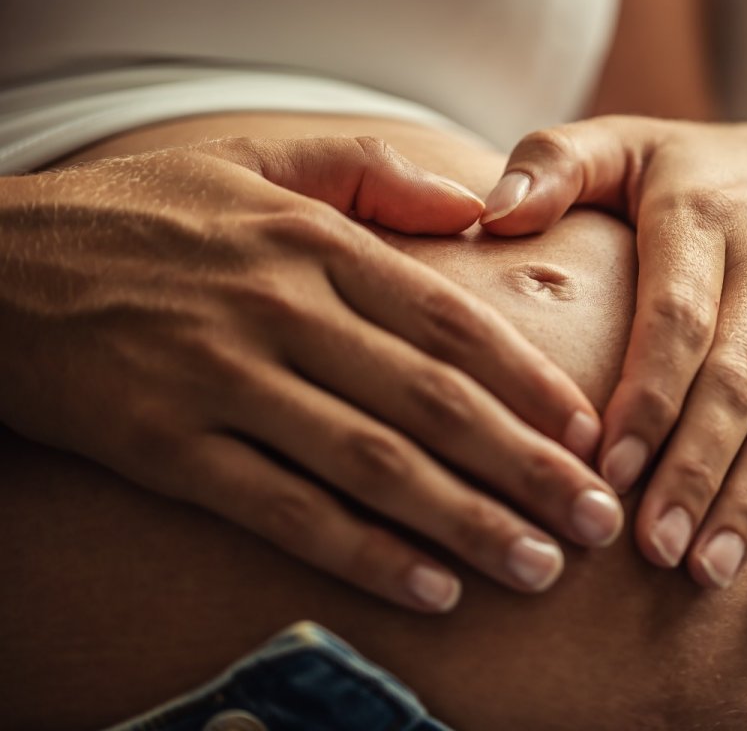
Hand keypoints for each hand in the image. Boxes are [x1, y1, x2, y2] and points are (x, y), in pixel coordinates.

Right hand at [0, 136, 622, 611]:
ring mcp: (221, 382)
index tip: (588, 431)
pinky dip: (363, 554)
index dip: (528, 381)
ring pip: (372, 465)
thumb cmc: (144, 215)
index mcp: (313, 243)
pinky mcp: (166, 447)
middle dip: (527, 467)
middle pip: (432, 403)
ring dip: (466, 522)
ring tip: (540, 567)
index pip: (449, 320)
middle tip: (597, 519)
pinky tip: (431, 590)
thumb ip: (370, 174)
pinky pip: (282, 510)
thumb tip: (474, 206)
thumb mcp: (256, 161)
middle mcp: (279, 311)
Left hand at [481, 117, 746, 603]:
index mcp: (706, 214)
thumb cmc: (706, 168)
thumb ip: (555, 165)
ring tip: (708, 573)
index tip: (602, 469)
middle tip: (651, 547)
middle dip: (695, 468)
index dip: (646, 396)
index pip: (678, 316)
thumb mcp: (630, 142)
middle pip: (738, 378)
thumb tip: (489, 215)